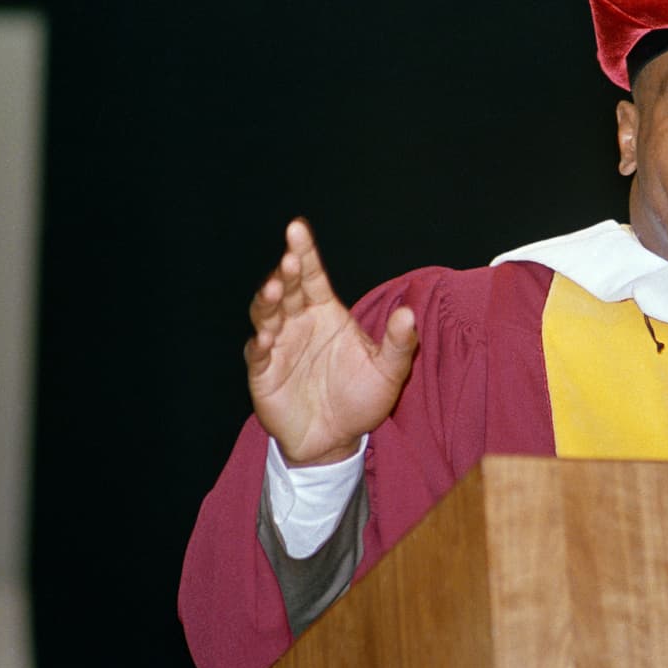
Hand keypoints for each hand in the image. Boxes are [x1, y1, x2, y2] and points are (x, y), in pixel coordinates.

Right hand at [244, 218, 417, 466]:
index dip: (303, 251)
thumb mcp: (390, 372)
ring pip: (267, 314)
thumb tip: (409, 314)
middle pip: (287, 288)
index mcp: (325, 312)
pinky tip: (268, 336)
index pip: (312, 275)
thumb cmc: (362, 398)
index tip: (297, 228)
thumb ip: (400, 344)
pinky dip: (261, 342)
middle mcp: (299, 322)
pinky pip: (259, 353)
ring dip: (268, 301)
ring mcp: (279, 345)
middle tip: (290, 258)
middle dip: (286, 272)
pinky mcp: (264, 372)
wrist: (337, 439)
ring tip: (275, 290)